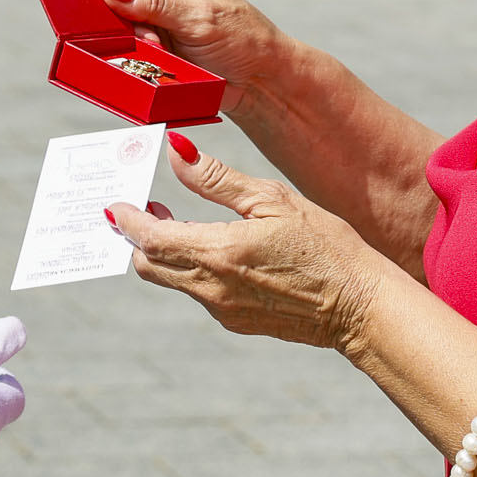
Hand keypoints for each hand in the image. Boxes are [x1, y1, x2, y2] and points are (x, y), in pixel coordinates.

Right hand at [98, 0, 282, 99]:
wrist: (259, 80)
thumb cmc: (241, 39)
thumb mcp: (198, 19)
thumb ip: (154, 3)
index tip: (128, 23)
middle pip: (112, 5)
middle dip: (126, 29)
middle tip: (154, 43)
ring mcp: (153, 19)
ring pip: (118, 32)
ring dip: (134, 49)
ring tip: (163, 56)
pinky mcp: (154, 45)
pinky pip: (128, 51)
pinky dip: (137, 61)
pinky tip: (159, 64)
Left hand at [110, 142, 389, 352]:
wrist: (360, 306)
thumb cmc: (325, 245)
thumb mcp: (272, 200)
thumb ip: (217, 180)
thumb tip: (175, 153)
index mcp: (218, 253)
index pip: (150, 238)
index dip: (128, 220)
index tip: (116, 205)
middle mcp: (212, 288)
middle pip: (150, 265)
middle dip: (140, 238)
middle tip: (148, 208)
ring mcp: (223, 310)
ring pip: (173, 280)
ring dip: (167, 253)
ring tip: (180, 223)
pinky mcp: (237, 322)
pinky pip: (200, 294)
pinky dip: (194, 270)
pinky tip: (218, 251)